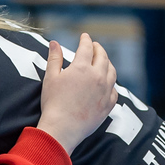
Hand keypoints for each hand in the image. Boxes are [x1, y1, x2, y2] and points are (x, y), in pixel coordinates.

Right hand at [36, 34, 118, 156]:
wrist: (62, 128)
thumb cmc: (53, 103)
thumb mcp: (50, 78)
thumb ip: (54, 58)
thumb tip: (54, 43)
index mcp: (82, 68)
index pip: (86, 48)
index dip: (86, 40)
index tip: (85, 36)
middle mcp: (97, 76)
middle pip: (103, 57)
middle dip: (99, 49)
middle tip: (95, 46)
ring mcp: (105, 91)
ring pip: (112, 72)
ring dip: (108, 64)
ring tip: (103, 62)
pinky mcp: (108, 105)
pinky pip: (114, 90)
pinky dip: (111, 84)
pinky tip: (107, 84)